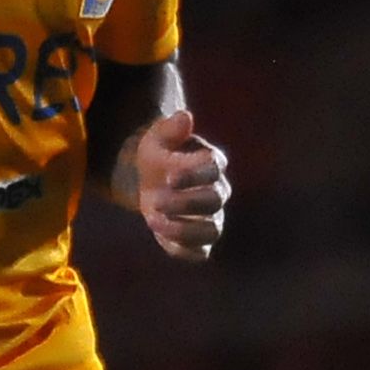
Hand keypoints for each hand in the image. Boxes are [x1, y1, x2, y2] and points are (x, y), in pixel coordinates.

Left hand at [127, 107, 230, 261]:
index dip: (194, 175)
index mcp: (212, 163)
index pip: (214, 169)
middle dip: (184, 202)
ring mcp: (211, 217)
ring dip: (183, 230)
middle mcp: (218, 191)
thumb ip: (170, 129)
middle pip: (214, 200)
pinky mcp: (199, 239)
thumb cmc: (159, 153)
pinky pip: (200, 252)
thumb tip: (185, 117)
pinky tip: (159, 236)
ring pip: (212, 231)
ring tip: (153, 221)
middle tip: (154, 200)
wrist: (151, 177)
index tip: (169, 177)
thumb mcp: (157, 137)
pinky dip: (182, 250)